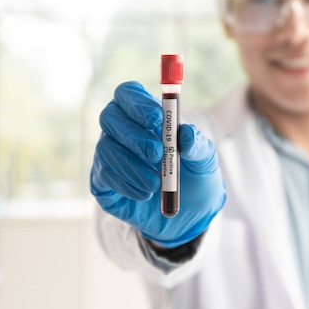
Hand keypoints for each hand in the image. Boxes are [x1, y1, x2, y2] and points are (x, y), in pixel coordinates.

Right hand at [91, 81, 225, 247]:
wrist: (189, 214)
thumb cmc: (195, 176)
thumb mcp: (205, 161)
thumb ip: (199, 145)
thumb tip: (186, 134)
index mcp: (145, 115)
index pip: (127, 94)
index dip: (137, 102)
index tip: (157, 118)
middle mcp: (121, 130)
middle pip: (110, 116)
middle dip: (133, 135)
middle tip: (157, 154)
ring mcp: (109, 155)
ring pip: (106, 149)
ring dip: (132, 166)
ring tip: (156, 183)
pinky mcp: (102, 181)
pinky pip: (104, 176)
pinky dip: (126, 185)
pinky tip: (145, 193)